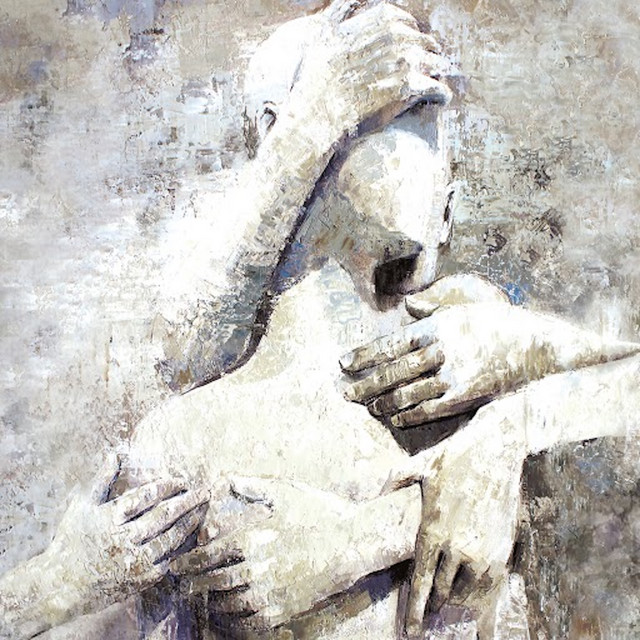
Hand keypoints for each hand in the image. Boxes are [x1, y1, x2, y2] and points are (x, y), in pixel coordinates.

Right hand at [47, 456, 208, 612]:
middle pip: (164, 515)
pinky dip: (182, 547)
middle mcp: (124, 538)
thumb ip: (103, 480)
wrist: (61, 585)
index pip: (147, 496)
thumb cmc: (72, 540)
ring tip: (202, 510)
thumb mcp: (83, 506)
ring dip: (189, 522)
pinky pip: (168, 559)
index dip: (167, 486)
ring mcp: (134, 560)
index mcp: (111, 518)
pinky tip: (192, 535)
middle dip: (187, 501)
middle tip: (204, 491)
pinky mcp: (140, 579)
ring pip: (170, 538)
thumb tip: (114, 453)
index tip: (181, 480)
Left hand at [171, 477, 360, 630]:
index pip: (209, 555)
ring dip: (215, 603)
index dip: (190, 562)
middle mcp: (257, 569)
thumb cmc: (320, 513)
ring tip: (209, 600)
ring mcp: (271, 592)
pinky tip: (234, 618)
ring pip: (230, 605)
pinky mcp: (286, 608)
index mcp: (253, 539)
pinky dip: (237, 623)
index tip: (178, 565)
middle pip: (215, 582)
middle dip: (196, 584)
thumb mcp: (286, 493)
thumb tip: (227, 477)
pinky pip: (252, 623)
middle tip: (185, 586)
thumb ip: (253, 486)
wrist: (354, 541)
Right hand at [285, 0, 452, 141]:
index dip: (409, 40)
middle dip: (426, 57)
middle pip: (426, 43)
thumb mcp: (323, 36)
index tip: (406, 54)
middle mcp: (398, 36)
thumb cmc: (317, 79)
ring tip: (431, 87)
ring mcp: (406, 62)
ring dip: (435, 76)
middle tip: (422, 73)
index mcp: (382, 20)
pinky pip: (439, 89)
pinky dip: (441, 96)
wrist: (318, 113)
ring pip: (437, 65)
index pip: (409, 25)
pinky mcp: (410, 89)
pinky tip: (438, 101)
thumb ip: (341, 11)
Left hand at [341, 274, 572, 426]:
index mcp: (437, 327)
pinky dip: (408, 415)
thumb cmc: (499, 322)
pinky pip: (428, 410)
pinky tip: (395, 418)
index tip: (344, 363)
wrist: (537, 347)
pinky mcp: (464, 398)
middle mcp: (440, 352)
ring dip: (382, 402)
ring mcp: (452, 377)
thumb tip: (408, 307)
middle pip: (392, 372)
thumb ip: (433, 306)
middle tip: (344, 392)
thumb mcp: (465, 304)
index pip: (390, 344)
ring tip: (367, 406)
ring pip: (406, 394)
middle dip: (364, 383)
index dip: (364, 355)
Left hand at [384, 396, 526, 638]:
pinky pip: (490, 586)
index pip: (421, 582)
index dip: (416, 610)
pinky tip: (472, 597)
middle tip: (427, 621)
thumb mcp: (417, 465)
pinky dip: (480, 596)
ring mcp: (483, 550)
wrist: (496, 449)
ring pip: (467, 593)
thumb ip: (392, 481)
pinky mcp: (503, 548)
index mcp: (433, 530)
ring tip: (448, 606)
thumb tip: (371, 493)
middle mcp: (457, 546)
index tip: (411, 631)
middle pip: (443, 592)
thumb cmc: (454, 457)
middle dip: (434, 608)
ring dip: (456, 602)